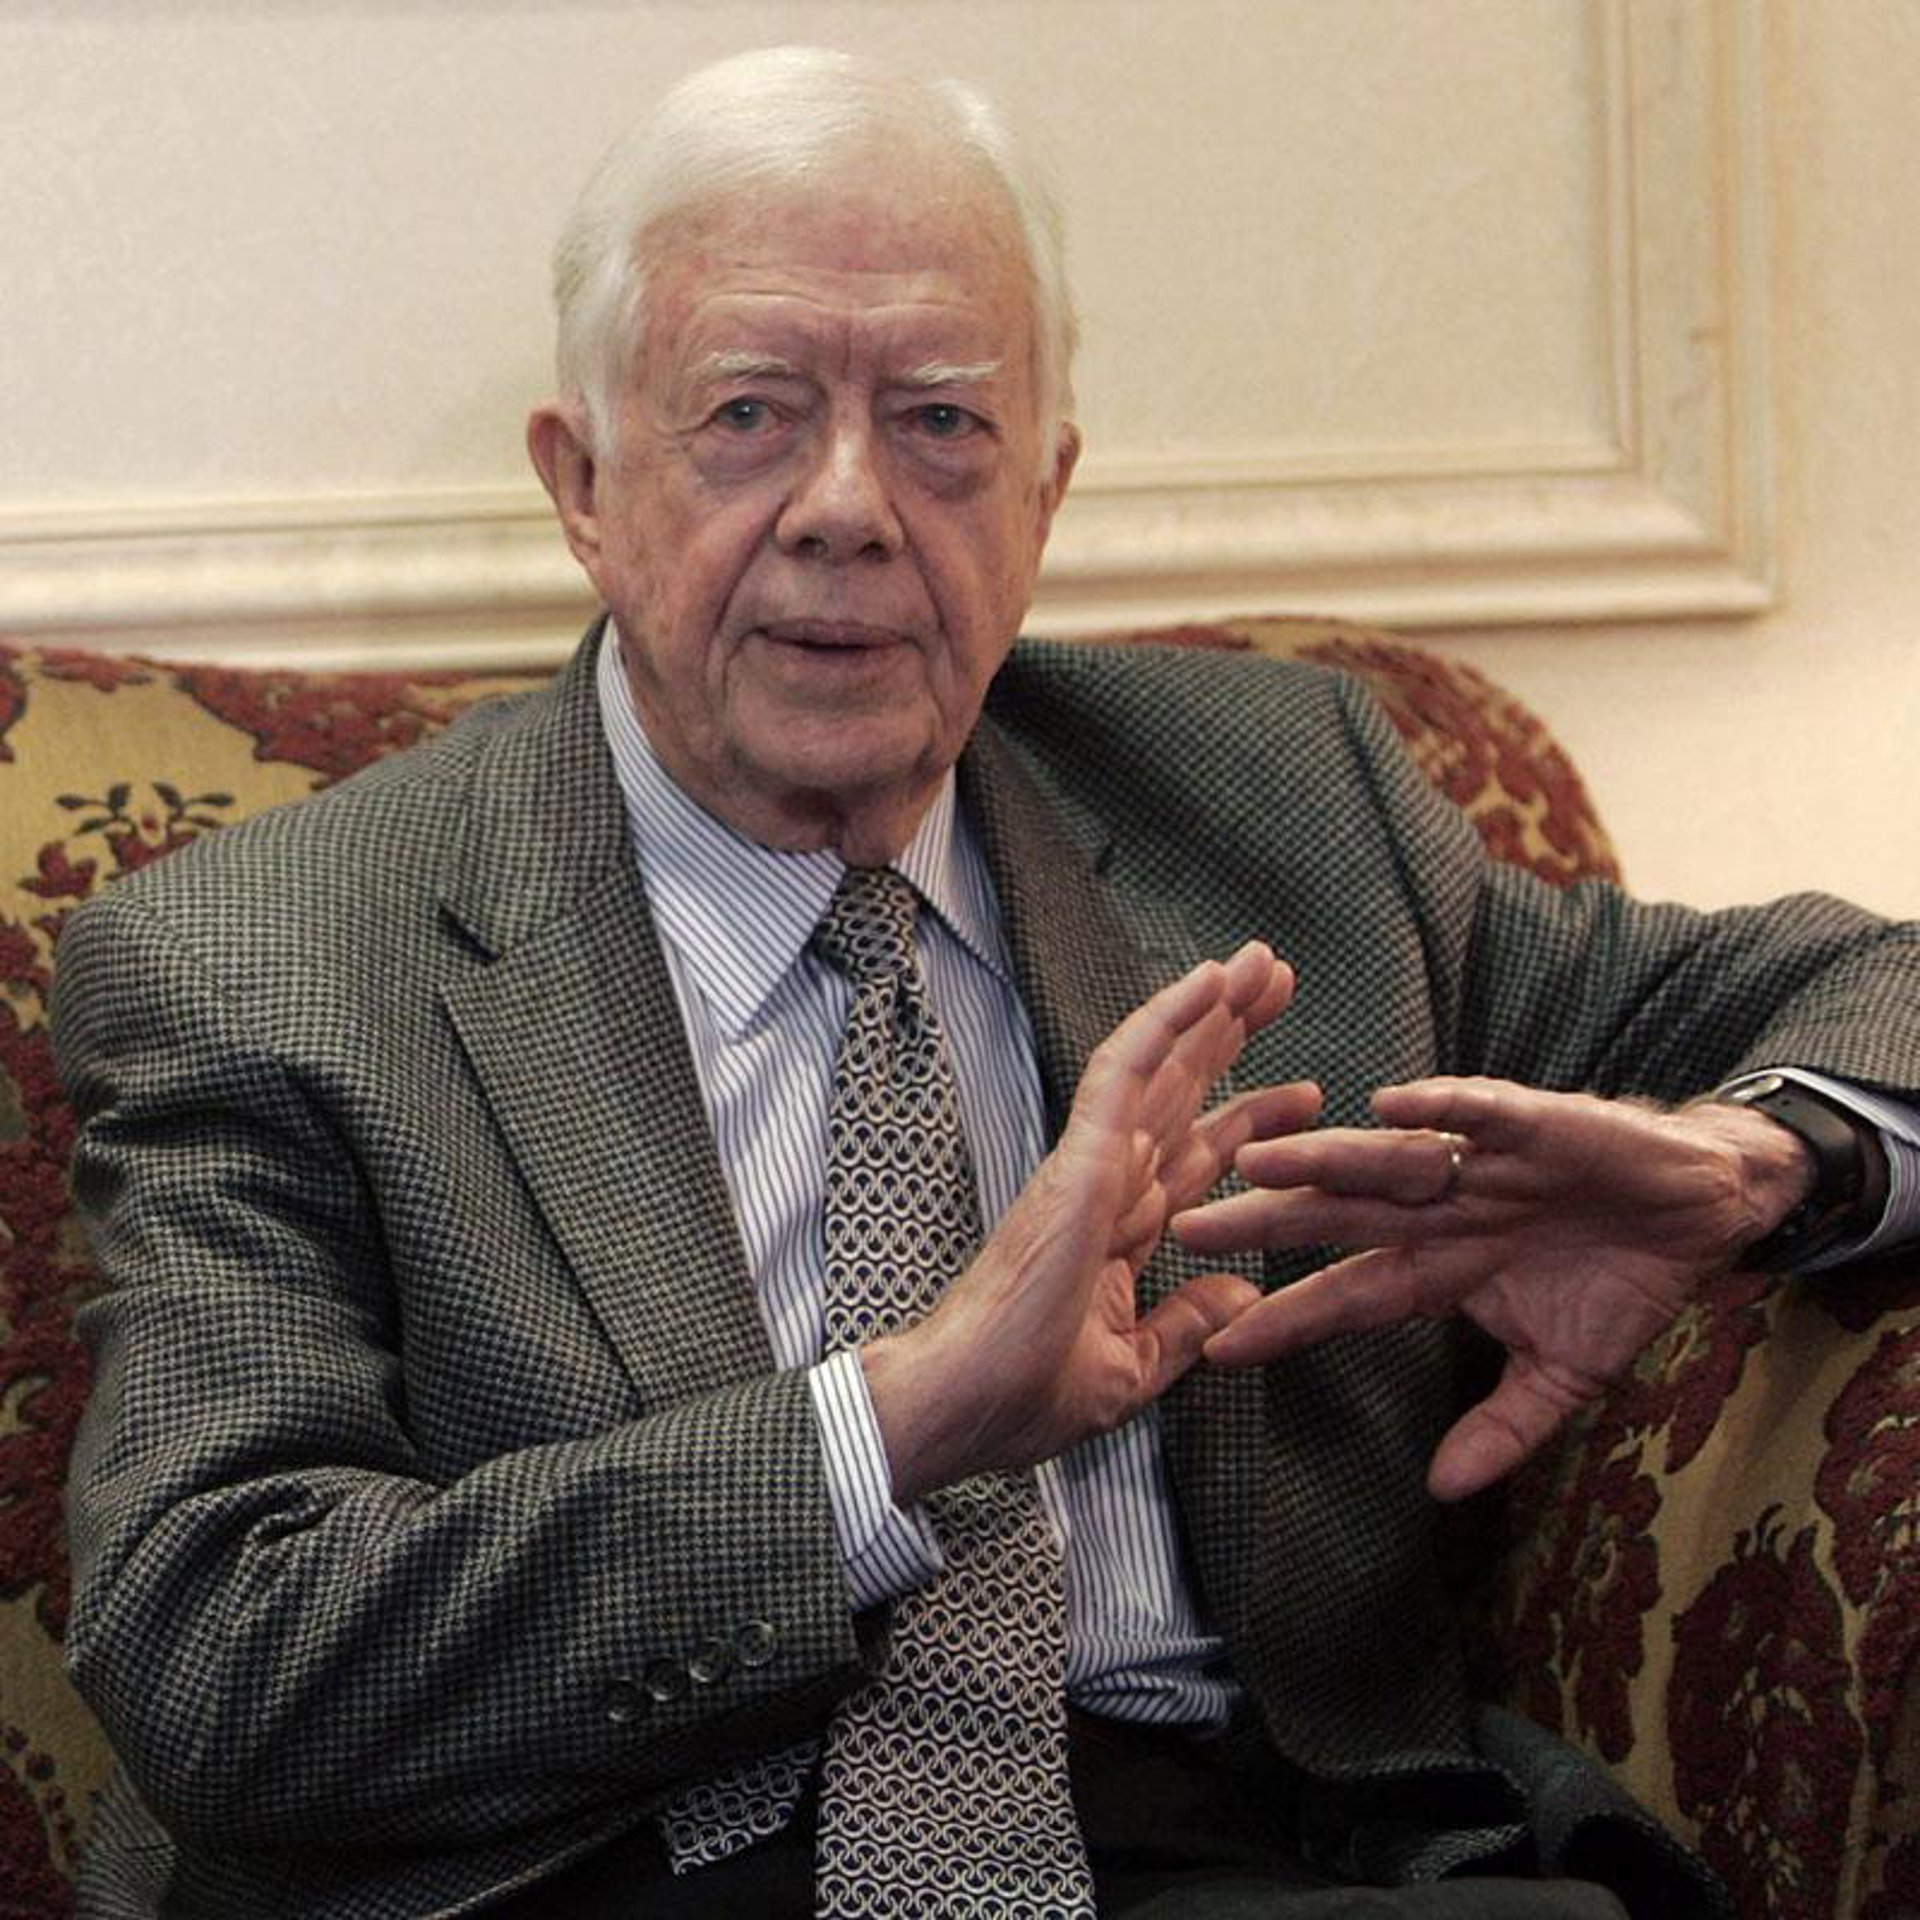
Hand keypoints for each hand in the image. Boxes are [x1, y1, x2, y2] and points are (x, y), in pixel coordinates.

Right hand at [863, 941, 1314, 1501]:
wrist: (962, 1405)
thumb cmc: (1023, 1400)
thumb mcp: (1130, 1371)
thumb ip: (1185, 1326)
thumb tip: (1243, 1292)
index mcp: (1115, 1233)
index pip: (1190, 1158)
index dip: (1243, 1119)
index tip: (1300, 1093)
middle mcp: (1105, 1186)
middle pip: (1179, 1095)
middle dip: (1227, 1038)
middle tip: (1279, 980)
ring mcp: (1089, 1166)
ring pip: (1157, 1066)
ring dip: (1209, 1010)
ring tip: (1263, 961)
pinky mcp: (1078, 1160)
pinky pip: (1123, 1074)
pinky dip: (1165, 1023)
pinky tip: (1209, 984)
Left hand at [1176, 1075, 1813, 1501]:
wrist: (1703, 1208)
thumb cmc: (1621, 1281)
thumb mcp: (1565, 1373)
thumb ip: (1504, 1425)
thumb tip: (1444, 1491)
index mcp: (1437, 1266)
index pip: (1345, 1295)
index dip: (1284, 1318)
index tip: (1214, 1347)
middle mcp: (1441, 1209)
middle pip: (1339, 1219)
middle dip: (1265, 1226)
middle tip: (1185, 1229)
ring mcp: (1480, 1163)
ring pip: (1387, 1161)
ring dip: (1324, 1160)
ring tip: (1256, 1162)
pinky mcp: (1533, 1123)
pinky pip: (1480, 1112)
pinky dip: (1441, 1107)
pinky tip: (1388, 1102)